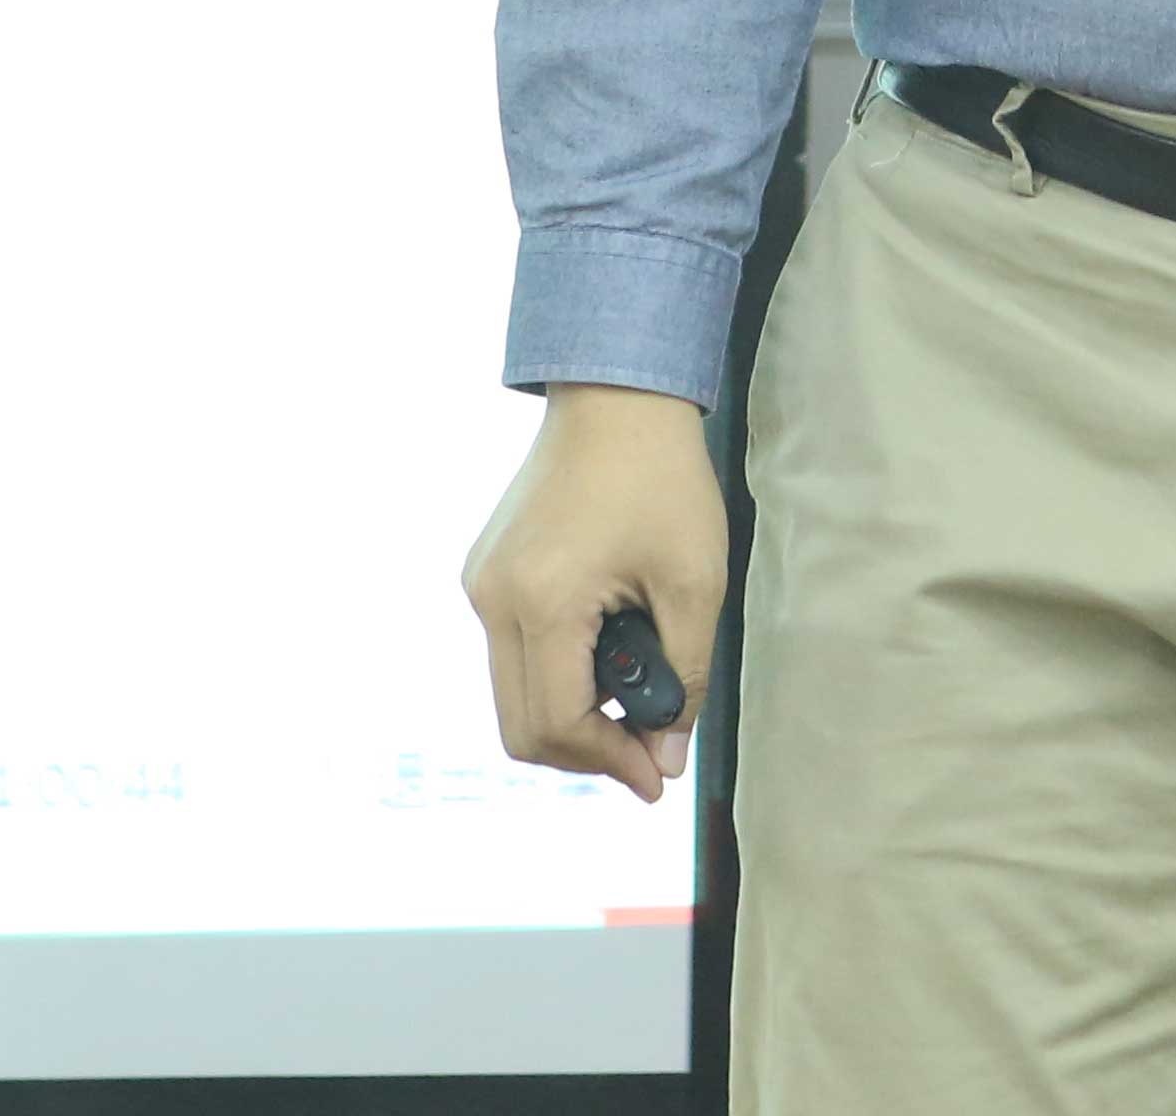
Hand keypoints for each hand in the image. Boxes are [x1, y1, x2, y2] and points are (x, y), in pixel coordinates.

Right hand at [459, 382, 726, 801]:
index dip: (610, 764)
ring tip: (635, 699)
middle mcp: (494, 599)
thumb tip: (666, 757)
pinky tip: (606, 658)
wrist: (616, 396)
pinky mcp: (485, 571)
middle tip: (646, 753)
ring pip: (510, 694)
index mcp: (542, 602)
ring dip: (570, 715)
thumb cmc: (662, 479)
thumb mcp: (693, 581)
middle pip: (521, 726)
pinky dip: (554, 676)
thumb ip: (684, 677)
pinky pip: (510, 652)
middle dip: (586, 754)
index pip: (558, 725)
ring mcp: (482, 584)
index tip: (656, 777)